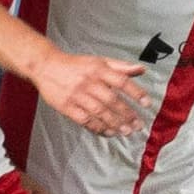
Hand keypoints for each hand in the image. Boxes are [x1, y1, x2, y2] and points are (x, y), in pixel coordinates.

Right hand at [32, 48, 150, 136]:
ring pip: (99, 112)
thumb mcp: (99, 61)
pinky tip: (108, 133)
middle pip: (112, 100)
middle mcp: (89, 82)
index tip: (147, 103)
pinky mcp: (67, 106)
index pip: (121, 81)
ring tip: (126, 132)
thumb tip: (142, 69)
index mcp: (98, 69)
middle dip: (127, 114)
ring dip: (115, 123)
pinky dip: (98, 127)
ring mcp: (77, 95)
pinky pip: (85, 120)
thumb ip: (121, 67)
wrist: (46, 66)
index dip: (136, 93)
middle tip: (138, 125)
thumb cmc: (75, 65)